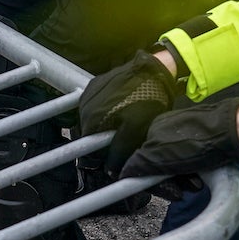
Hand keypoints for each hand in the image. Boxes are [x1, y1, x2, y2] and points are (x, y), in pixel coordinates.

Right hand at [78, 49, 177, 170]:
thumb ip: (119, 150)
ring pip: (92, 117)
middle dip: (102, 136)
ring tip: (122, 120)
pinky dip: (105, 108)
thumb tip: (109, 170)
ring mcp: (89, 91)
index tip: (112, 153)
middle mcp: (84, 104)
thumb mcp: (135, 130)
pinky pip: (96, 102)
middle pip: (88, 130)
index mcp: (91, 117)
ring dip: (103, 122)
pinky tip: (121, 107)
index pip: (87, 145)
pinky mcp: (97, 82)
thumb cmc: (146, 100)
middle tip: (121, 135)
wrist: (153, 70)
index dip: (100, 153)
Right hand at [120, 97, 238, 179]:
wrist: (235, 133)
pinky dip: (192, 173)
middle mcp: (168, 129)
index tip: (151, 190)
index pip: (141, 158)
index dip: (145, 178)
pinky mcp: (203, 139)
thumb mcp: (162, 157)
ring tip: (194, 186)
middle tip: (178, 192)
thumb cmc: (199, 143)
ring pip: (176, 164)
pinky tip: (200, 179)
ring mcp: (187, 133)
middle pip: (159, 162)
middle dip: (167, 181)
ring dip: (182, 180)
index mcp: (155, 128)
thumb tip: (124, 172)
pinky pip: (191, 161)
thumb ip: (140, 164)